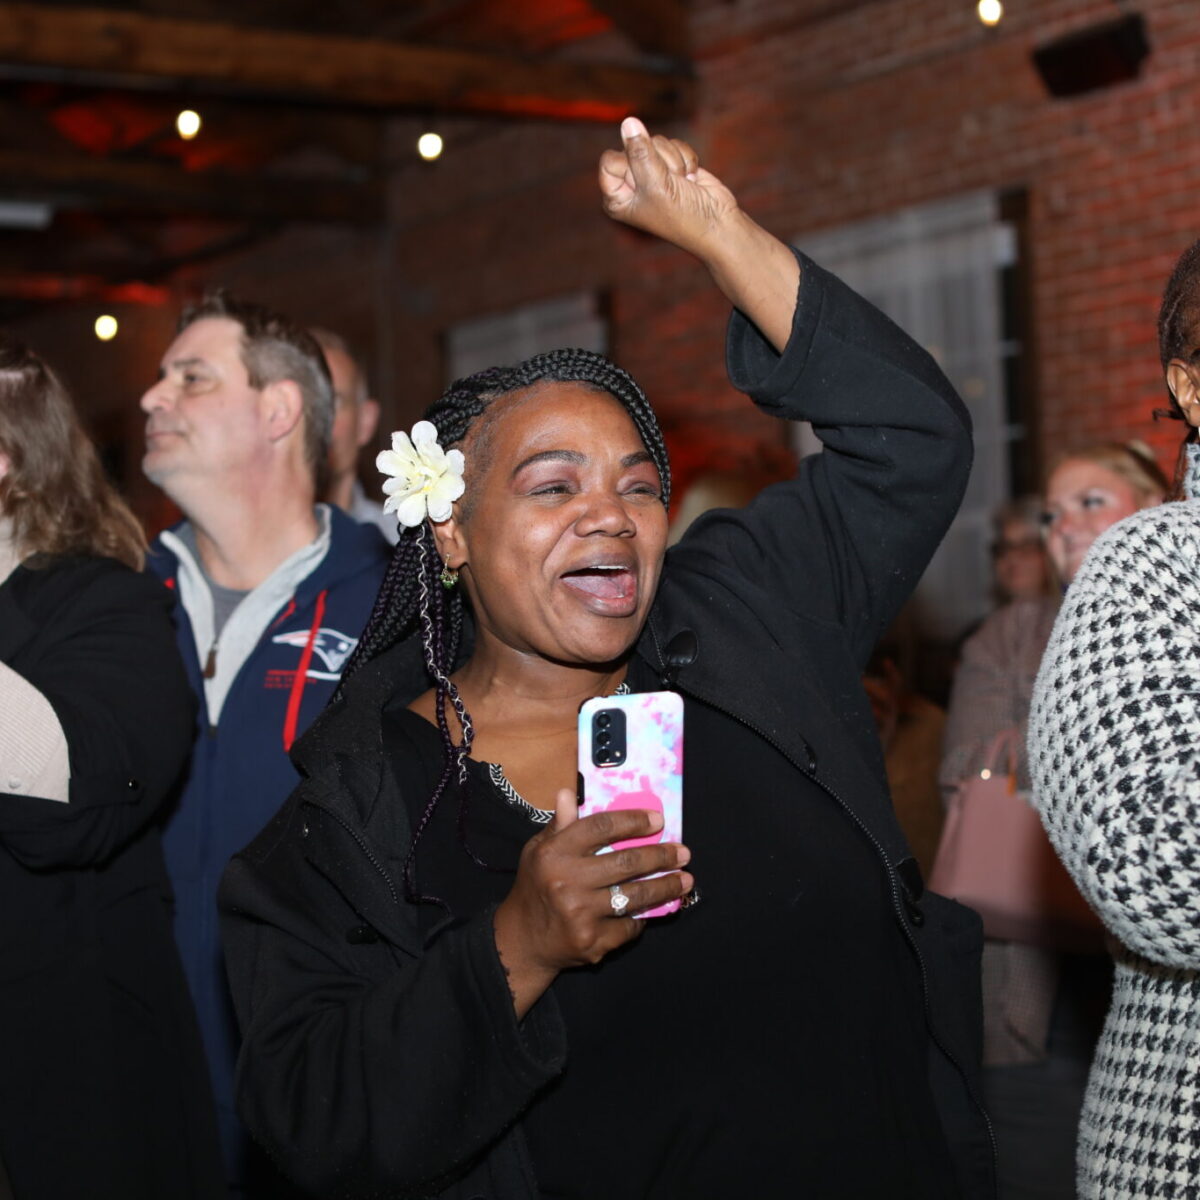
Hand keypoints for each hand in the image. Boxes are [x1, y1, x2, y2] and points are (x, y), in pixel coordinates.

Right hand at [493, 787, 692, 1017]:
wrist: (522, 940)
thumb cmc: (536, 886)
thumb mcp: (539, 850)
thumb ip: (560, 824)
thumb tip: (568, 793)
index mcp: (554, 853)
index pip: (601, 827)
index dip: (633, 821)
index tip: (657, 819)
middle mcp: (566, 881)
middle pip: (626, 862)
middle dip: (661, 856)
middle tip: (682, 853)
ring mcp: (580, 913)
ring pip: (635, 896)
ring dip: (665, 887)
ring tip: (684, 880)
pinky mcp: (592, 941)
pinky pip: (629, 926)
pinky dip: (643, 918)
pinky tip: (653, 910)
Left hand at [599, 116, 739, 260]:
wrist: (717, 223)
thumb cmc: (682, 214)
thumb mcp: (655, 183)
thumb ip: (639, 151)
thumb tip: (628, 121)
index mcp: (617, 198)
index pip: (609, 161)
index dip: (630, 164)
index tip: (646, 181)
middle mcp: (631, 185)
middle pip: (633, 146)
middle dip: (657, 160)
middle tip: (668, 184)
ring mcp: (652, 173)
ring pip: (656, 142)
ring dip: (674, 161)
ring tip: (681, 182)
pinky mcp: (673, 165)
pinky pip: (674, 144)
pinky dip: (686, 158)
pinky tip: (691, 177)